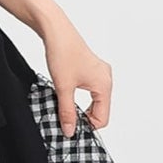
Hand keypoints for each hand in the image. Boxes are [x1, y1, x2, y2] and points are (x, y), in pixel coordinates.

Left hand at [41, 16, 111, 136]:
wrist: (56, 31)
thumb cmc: (63, 53)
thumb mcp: (63, 88)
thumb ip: (67, 112)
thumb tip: (70, 131)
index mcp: (104, 85)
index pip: (102, 118)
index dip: (86, 126)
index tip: (69, 127)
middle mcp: (106, 79)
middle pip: (100, 111)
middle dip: (84, 118)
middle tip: (65, 119)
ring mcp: (100, 74)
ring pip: (95, 101)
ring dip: (81, 107)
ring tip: (65, 106)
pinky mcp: (91, 70)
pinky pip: (91, 91)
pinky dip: (80, 98)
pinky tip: (67, 95)